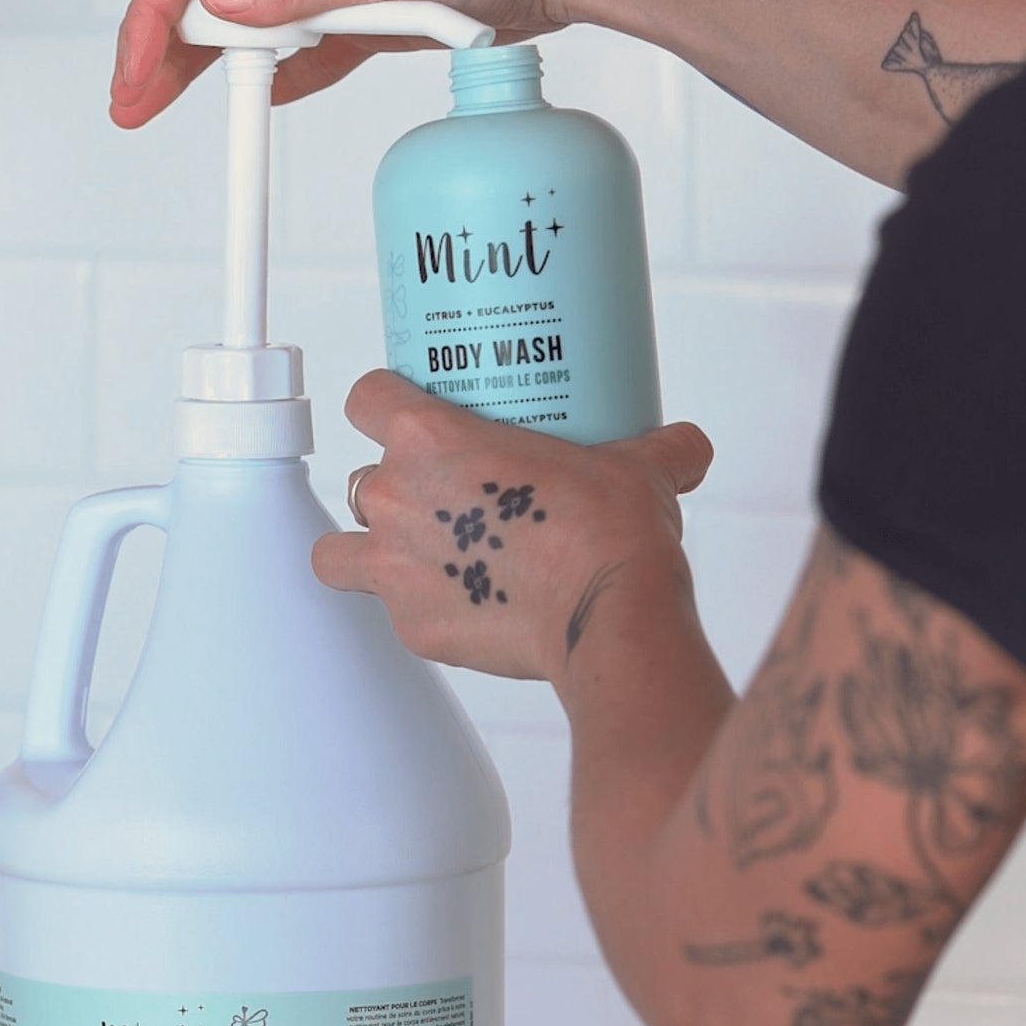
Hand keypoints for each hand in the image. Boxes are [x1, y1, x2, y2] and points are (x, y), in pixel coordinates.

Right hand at [110, 0, 599, 128]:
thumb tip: (223, 5)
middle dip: (157, 53)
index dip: (152, 20)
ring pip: (239, 35)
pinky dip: (266, 85)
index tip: (137, 73)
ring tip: (163, 109)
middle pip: (202, 3)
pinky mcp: (353, 27)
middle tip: (130, 106)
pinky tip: (255, 106)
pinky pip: (293, 59)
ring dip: (200, 73)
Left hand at [313, 371, 712, 689]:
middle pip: (362, 477)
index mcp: (430, 438)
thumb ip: (657, 447)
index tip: (403, 414)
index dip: (381, 402)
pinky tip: (458, 605)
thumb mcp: (639, 466)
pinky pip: (389, 610)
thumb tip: (685, 446)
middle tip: (445, 496)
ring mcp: (395, 567)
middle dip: (396, 487)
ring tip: (415, 555)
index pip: (365, 398)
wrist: (609, 616)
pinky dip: (415, 607)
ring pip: (340, 549)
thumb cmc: (609, 531)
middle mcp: (397, 497)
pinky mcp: (411, 626)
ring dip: (368, 548)